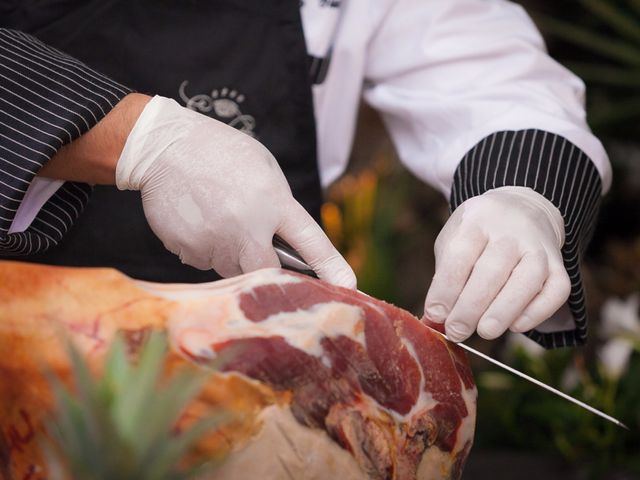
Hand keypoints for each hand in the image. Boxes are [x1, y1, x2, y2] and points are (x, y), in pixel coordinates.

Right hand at [116, 96, 355, 286]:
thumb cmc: (219, 152)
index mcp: (272, 200)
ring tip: (218, 217)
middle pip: (268, 273)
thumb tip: (285, 244)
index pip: (310, 241)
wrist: (162, 147)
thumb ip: (278, 204)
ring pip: (233, 269)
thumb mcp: (262, 167)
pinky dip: (205, 249)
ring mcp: (215, 241)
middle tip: (256, 246)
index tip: (349, 287)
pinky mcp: (187, 250)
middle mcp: (246, 226)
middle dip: (268, 270)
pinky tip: (197, 220)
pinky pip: (204, 262)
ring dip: (232, 254)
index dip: (330, 267)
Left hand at [423, 186, 570, 341]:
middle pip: (493, 269)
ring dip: (504, 310)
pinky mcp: (559, 264)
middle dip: (471, 306)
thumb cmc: (477, 235)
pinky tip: (516, 326)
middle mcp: (511, 230)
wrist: (521, 209)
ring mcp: (538, 245)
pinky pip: (557, 290)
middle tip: (456, 331)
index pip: (460, 254)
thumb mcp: (453, 239)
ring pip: (528, 278)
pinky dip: (538, 312)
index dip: (446, 288)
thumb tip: (437, 317)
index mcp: (477, 219)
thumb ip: (445, 275)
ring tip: (484, 332)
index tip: (435, 314)